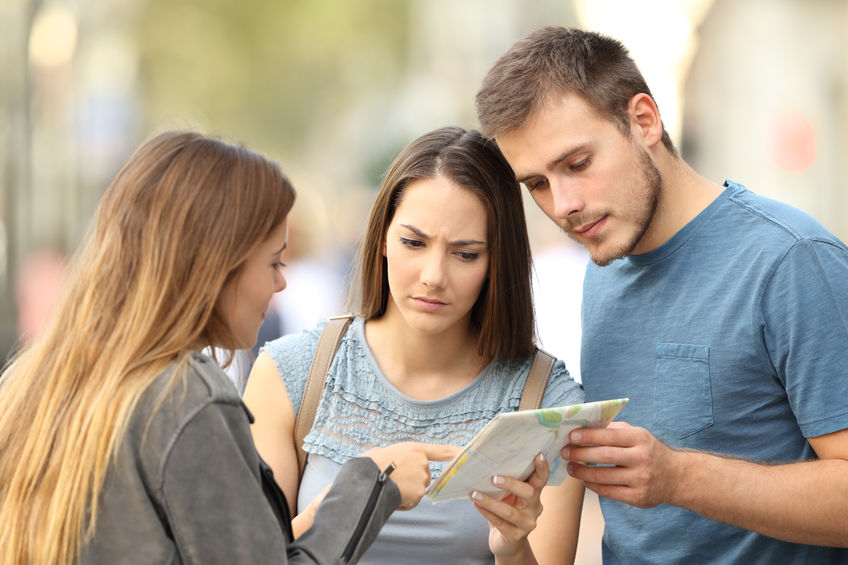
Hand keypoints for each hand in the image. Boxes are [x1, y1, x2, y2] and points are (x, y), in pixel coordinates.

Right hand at [362, 442, 460, 509]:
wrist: (366, 481)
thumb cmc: (368, 466)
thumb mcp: (379, 452)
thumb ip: (389, 454)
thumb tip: (379, 454)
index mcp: (415, 449)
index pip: (441, 451)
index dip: (455, 452)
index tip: (466, 453)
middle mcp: (422, 463)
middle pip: (425, 475)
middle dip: (412, 480)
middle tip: (393, 480)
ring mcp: (421, 479)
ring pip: (418, 489)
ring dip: (406, 492)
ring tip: (389, 488)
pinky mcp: (418, 494)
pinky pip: (412, 501)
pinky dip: (403, 502)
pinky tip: (391, 496)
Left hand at [470, 452, 548, 560]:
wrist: (506, 543)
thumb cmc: (506, 511)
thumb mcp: (509, 496)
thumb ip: (507, 482)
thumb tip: (490, 462)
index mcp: (535, 494)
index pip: (542, 479)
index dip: (542, 468)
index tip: (538, 455)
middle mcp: (535, 508)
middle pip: (529, 493)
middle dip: (511, 484)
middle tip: (493, 477)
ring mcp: (527, 524)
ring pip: (510, 512)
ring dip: (490, 502)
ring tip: (475, 494)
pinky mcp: (515, 537)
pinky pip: (500, 523)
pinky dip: (486, 513)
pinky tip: (476, 504)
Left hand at [562, 421, 679, 507]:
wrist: (676, 477)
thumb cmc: (649, 451)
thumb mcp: (637, 435)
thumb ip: (613, 430)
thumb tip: (584, 427)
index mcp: (640, 439)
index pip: (610, 436)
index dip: (588, 436)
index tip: (571, 436)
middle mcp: (641, 458)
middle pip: (604, 456)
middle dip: (580, 454)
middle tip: (565, 452)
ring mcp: (640, 479)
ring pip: (603, 476)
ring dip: (581, 472)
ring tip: (570, 467)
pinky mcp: (637, 497)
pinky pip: (608, 492)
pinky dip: (592, 486)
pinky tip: (585, 480)